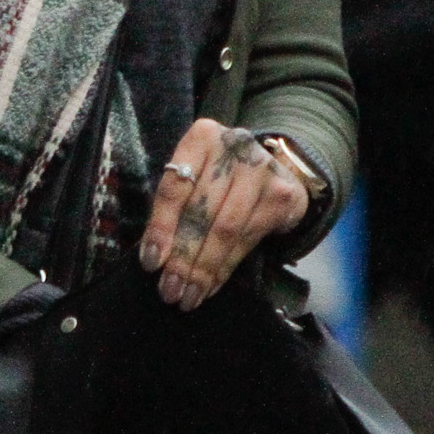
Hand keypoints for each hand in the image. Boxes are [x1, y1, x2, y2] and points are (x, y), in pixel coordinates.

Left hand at [137, 119, 309, 311]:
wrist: (276, 170)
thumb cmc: (222, 176)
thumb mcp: (196, 178)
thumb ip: (175, 206)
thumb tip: (153, 257)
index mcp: (202, 137)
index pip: (175, 187)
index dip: (161, 227)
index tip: (151, 262)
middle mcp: (234, 146)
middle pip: (201, 212)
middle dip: (182, 257)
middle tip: (169, 290)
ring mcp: (261, 170)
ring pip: (225, 230)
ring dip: (204, 269)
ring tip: (188, 296)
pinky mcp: (281, 195)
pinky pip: (246, 240)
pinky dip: (225, 268)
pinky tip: (211, 286)